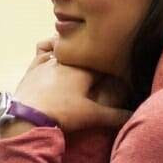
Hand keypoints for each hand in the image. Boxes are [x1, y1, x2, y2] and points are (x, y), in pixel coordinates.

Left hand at [11, 38, 131, 132]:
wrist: (27, 116)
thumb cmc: (62, 113)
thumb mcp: (92, 116)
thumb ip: (116, 115)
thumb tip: (135, 116)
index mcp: (84, 68)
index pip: (103, 60)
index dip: (111, 64)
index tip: (117, 66)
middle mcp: (67, 59)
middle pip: (84, 51)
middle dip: (91, 54)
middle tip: (99, 57)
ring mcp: (48, 61)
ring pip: (64, 46)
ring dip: (72, 49)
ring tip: (78, 54)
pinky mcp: (32, 68)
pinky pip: (43, 50)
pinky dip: (49, 49)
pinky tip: (52, 53)